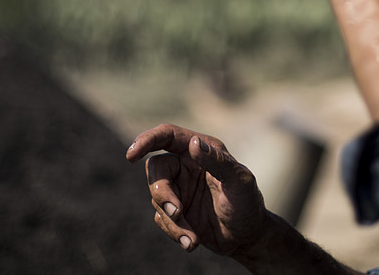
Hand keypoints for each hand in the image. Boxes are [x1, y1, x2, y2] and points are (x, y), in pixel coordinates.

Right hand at [126, 124, 267, 254]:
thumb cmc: (247, 203)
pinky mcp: (175, 211)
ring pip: (157, 198)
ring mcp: (179, 189)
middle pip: (155, 169)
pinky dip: (174, 232)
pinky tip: (191, 242)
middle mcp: (185, 166)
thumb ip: (217, 161)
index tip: (131, 155)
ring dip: (172, 220)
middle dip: (162, 192)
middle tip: (177, 212)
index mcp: (200, 150)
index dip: (146, 140)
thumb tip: (193, 143)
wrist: (247, 237)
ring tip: (192, 239)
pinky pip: (161, 219)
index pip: (167, 135)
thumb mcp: (239, 181)